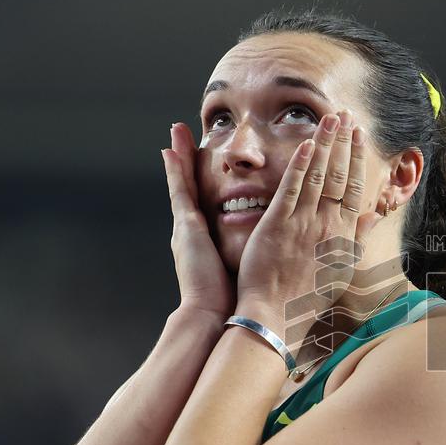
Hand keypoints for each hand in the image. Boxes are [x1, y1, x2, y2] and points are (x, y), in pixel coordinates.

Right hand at [163, 122, 236, 318]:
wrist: (215, 316)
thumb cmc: (238, 300)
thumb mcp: (247, 270)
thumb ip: (254, 256)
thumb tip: (274, 253)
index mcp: (210, 238)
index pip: (210, 200)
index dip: (207, 178)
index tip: (206, 156)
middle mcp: (195, 229)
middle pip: (194, 184)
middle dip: (189, 158)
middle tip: (182, 130)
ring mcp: (187, 227)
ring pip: (186, 182)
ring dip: (180, 154)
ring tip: (174, 128)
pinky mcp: (186, 228)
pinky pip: (181, 192)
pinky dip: (175, 171)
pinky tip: (171, 150)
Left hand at [235, 109, 383, 332]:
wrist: (277, 315)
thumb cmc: (308, 298)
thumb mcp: (343, 268)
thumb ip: (358, 238)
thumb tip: (373, 215)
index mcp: (344, 235)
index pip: (356, 188)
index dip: (358, 159)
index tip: (360, 136)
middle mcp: (328, 225)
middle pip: (340, 175)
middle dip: (344, 143)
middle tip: (347, 116)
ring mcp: (303, 223)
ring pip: (318, 175)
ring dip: (324, 144)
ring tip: (329, 119)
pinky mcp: (278, 224)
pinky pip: (291, 188)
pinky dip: (298, 165)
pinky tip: (304, 144)